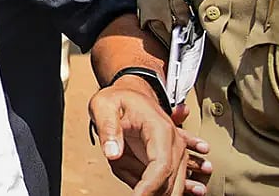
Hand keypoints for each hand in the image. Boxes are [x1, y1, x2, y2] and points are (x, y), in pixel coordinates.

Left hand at [89, 77, 208, 194]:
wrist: (131, 93)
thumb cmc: (118, 98)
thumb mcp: (104, 106)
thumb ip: (108, 129)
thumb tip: (113, 154)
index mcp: (160, 129)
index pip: (161, 165)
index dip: (150, 186)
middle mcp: (173, 141)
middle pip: (172, 179)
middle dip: (157, 194)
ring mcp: (174, 151)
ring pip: (174, 183)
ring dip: (157, 191)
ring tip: (137, 187)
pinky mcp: (169, 158)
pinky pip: (169, 180)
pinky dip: (158, 189)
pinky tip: (147, 192)